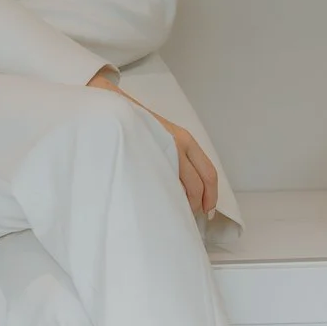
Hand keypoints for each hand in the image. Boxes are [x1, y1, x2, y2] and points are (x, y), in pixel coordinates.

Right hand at [88, 69, 218, 216]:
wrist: (114, 110)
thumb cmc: (137, 126)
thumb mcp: (164, 137)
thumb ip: (176, 158)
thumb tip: (185, 187)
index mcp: (186, 140)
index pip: (208, 172)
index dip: (212, 194)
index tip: (209, 208)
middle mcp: (178, 145)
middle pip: (200, 183)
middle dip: (201, 203)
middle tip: (196, 215)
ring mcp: (163, 152)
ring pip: (183, 187)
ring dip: (184, 203)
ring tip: (176, 211)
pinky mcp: (147, 158)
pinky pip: (162, 184)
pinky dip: (167, 198)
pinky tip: (161, 202)